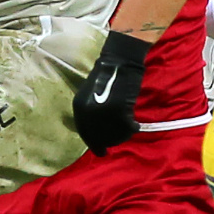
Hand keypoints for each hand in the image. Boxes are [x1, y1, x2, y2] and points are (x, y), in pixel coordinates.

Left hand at [71, 31, 148, 154]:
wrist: (120, 62)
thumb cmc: (107, 76)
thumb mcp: (90, 95)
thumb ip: (91, 113)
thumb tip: (97, 132)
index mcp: (78, 107)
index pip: (84, 132)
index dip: (93, 143)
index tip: (100, 151)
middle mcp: (88, 112)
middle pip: (97, 137)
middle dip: (107, 143)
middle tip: (114, 146)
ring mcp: (103, 112)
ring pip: (112, 134)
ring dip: (121, 136)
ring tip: (128, 131)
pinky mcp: (119, 110)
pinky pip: (126, 127)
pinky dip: (132, 128)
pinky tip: (135, 125)